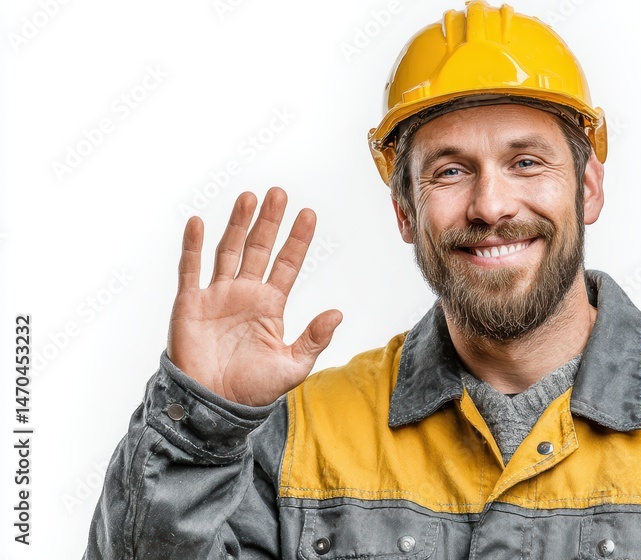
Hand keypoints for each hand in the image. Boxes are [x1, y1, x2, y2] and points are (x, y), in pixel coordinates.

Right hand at [166, 187, 342, 405]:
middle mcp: (244, 294)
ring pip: (228, 251)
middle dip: (269, 222)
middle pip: (258, 248)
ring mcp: (216, 296)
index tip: (309, 214)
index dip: (297, 240)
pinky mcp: (189, 304)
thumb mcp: (292, 366)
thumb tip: (338, 313)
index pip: (287, 264)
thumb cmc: (252, 390)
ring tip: (249, 197)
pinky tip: (198, 222)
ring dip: (238, 224)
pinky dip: (192, 246)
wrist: (212, 406)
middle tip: (279, 193)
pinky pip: (190, 270)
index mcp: (270, 306)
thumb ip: (314, 338)